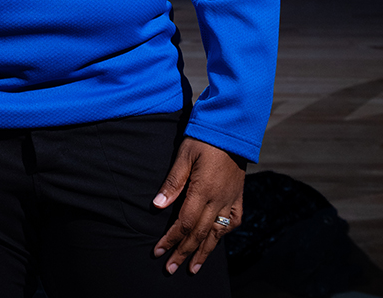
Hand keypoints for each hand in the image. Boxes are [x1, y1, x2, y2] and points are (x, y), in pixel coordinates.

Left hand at [152, 137, 244, 274]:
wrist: (232, 128)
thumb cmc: (204, 138)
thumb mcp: (184, 155)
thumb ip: (172, 182)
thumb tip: (157, 206)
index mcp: (203, 190)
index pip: (185, 223)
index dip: (171, 239)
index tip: (159, 252)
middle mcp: (219, 200)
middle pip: (199, 234)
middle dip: (184, 252)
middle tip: (171, 268)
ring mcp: (231, 199)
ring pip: (217, 233)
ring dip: (204, 252)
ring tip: (193, 268)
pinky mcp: (239, 196)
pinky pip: (233, 221)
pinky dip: (224, 234)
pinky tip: (216, 241)